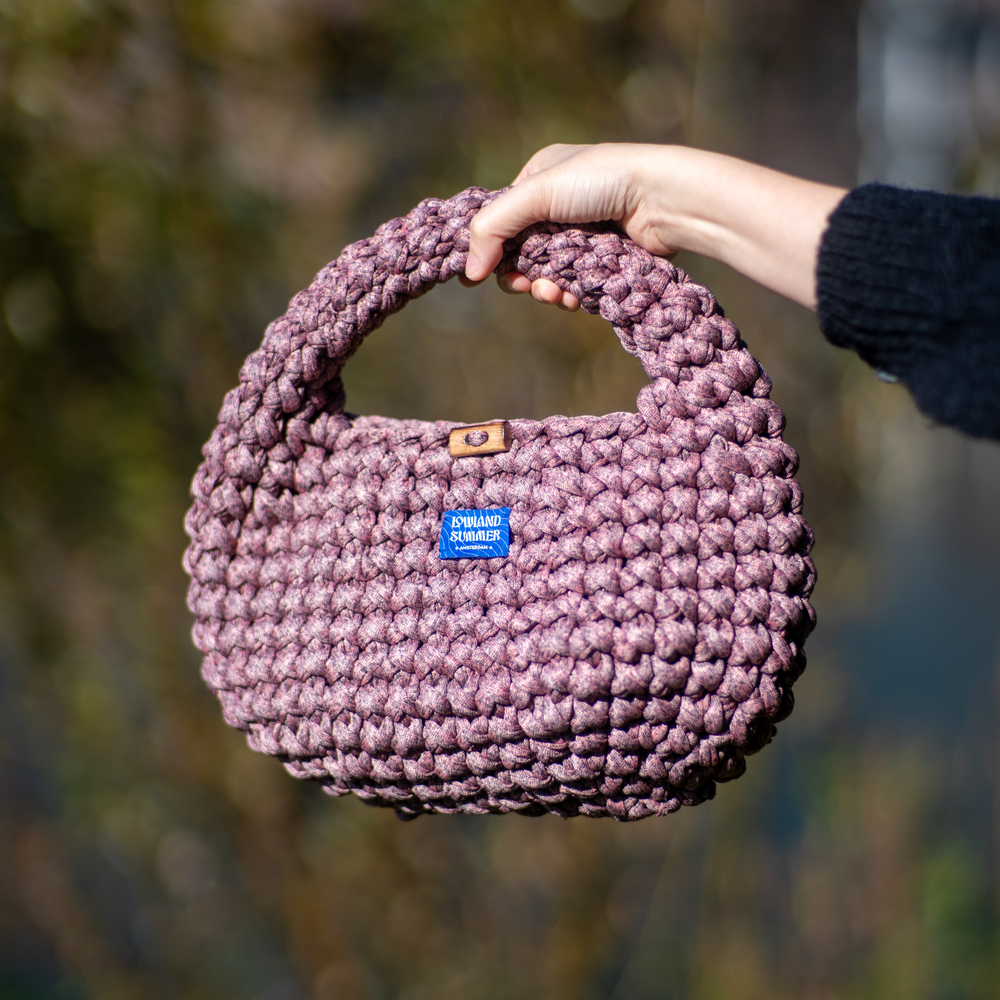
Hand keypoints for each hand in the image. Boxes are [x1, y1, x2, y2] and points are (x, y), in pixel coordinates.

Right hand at [462, 143, 846, 311]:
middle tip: (530, 286)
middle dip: (522, 275)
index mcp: (539, 178)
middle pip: (520, 253)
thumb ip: (494, 227)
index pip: (500, 221)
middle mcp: (558, 205)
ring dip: (545, 289)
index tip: (485, 274)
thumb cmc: (604, 183)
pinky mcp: (603, 260)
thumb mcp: (538, 194)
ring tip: (557, 294)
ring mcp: (582, 234)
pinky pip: (573, 286)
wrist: (667, 201)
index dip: (493, 249)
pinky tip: (575, 298)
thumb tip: (469, 273)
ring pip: (546, 274)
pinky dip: (569, 295)